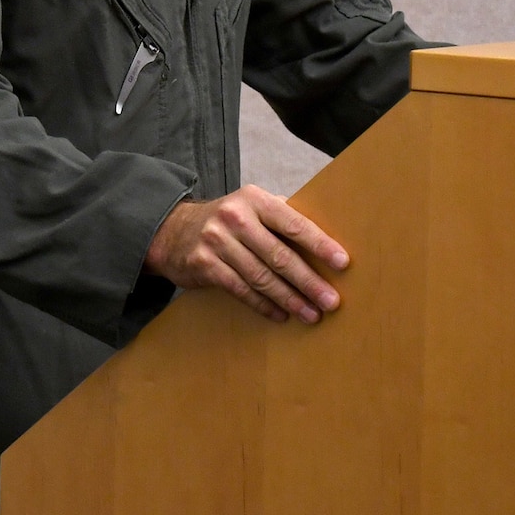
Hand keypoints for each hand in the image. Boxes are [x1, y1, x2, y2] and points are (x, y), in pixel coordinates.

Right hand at [143, 184, 349, 323]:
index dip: (320, 244)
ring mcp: (217, 241)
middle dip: (309, 281)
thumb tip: (324, 238)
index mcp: (254, 199)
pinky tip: (282, 315)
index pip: (294, 223)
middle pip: (280, 256)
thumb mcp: (251, 207)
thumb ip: (281, 216)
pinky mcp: (204, 265)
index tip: (342, 262)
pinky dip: (264, 305)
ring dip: (290, 299)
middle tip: (331, 301)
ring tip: (311, 314)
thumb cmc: (226, 221)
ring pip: (262, 277)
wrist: (172, 231)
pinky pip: (241, 290)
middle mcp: (235, 218)